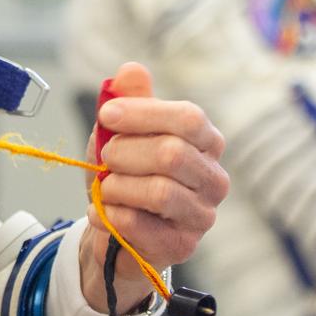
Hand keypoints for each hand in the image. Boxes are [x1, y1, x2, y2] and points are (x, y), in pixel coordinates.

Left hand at [78, 62, 228, 313]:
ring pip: (161, 192)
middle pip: (172, 154)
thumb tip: (131, 69)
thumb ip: (129, 99)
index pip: (188, 118)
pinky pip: (142, 227)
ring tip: (103, 187)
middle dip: (125, 153)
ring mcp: (202, 215)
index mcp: (205, 141)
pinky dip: (111, 214)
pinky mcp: (182, 246)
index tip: (106, 115)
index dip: (143, 113)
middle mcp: (214, 178)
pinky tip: (102, 211)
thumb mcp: (121, 129)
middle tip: (104, 158)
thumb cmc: (124, 169)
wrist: (114, 225)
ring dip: (117, 186)